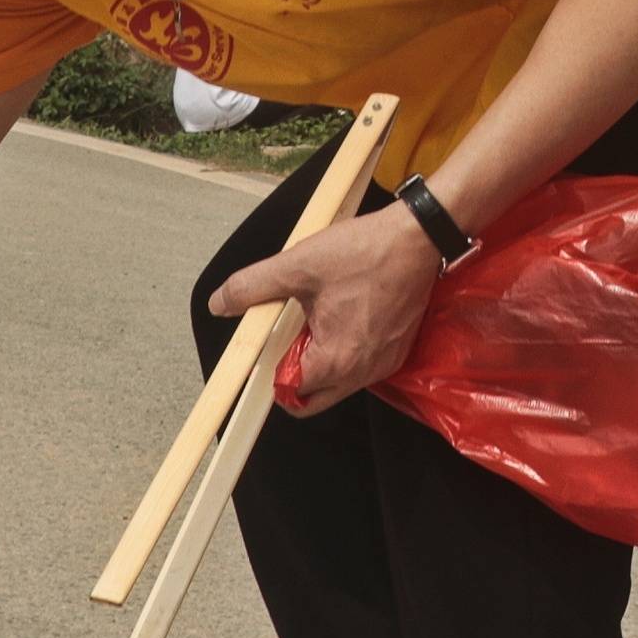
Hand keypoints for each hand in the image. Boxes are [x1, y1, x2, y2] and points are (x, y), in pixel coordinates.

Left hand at [209, 202, 440, 414]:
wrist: (417, 239)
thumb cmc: (365, 252)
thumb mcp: (297, 265)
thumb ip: (252, 287)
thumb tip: (220, 302)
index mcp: (336, 360)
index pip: (290, 394)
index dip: (271, 371)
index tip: (268, 344)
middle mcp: (363, 373)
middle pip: (313, 399)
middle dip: (293, 375)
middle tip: (288, 335)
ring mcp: (383, 365)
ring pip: (337, 384)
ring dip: (319, 361)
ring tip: (317, 317)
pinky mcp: (396, 352)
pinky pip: (360, 368)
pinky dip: (343, 352)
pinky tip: (341, 315)